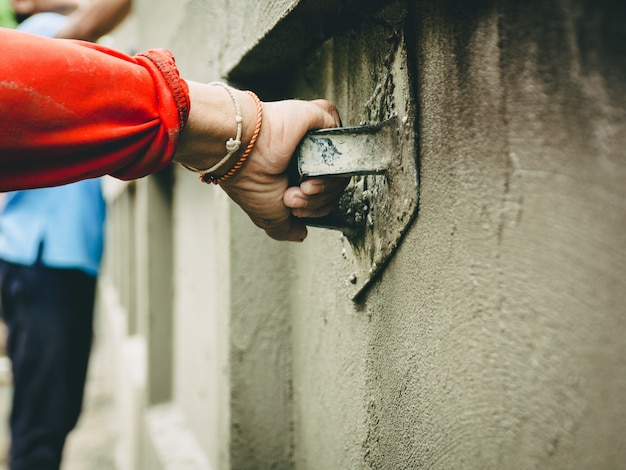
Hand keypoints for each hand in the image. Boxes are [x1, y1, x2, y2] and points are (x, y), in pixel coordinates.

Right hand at [175, 82, 345, 241]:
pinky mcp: (321, 121)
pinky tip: (310, 171)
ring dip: (322, 187)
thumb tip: (301, 234)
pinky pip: (345, 143)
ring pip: (341, 169)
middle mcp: (306, 157)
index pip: (324, 197)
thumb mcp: (267, 216)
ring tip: (300, 187)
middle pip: (334, 186)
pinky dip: (330, 162)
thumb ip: (286, 228)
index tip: (292, 207)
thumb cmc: (246, 180)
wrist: (240, 153)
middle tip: (293, 197)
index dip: (314, 208)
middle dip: (316, 200)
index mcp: (294, 174)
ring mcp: (315, 138)